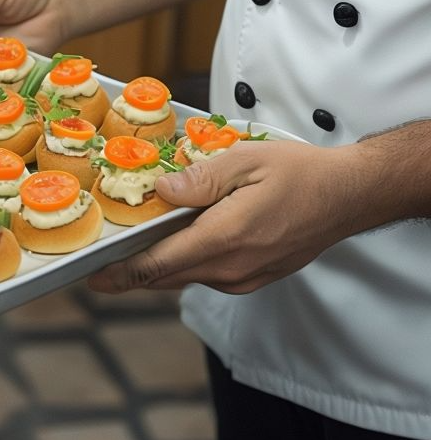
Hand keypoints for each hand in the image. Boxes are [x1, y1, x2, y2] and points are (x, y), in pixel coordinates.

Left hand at [89, 138, 367, 294]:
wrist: (347, 196)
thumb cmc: (300, 174)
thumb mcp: (245, 161)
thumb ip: (199, 179)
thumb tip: (161, 191)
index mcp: (225, 238)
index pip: (160, 265)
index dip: (122, 273)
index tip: (93, 275)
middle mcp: (232, 267)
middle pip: (166, 277)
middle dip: (131, 272)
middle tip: (100, 263)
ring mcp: (245, 277)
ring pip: (187, 276)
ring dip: (159, 265)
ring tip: (135, 244)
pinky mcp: (253, 277)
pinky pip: (208, 273)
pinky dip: (186, 261)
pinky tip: (179, 240)